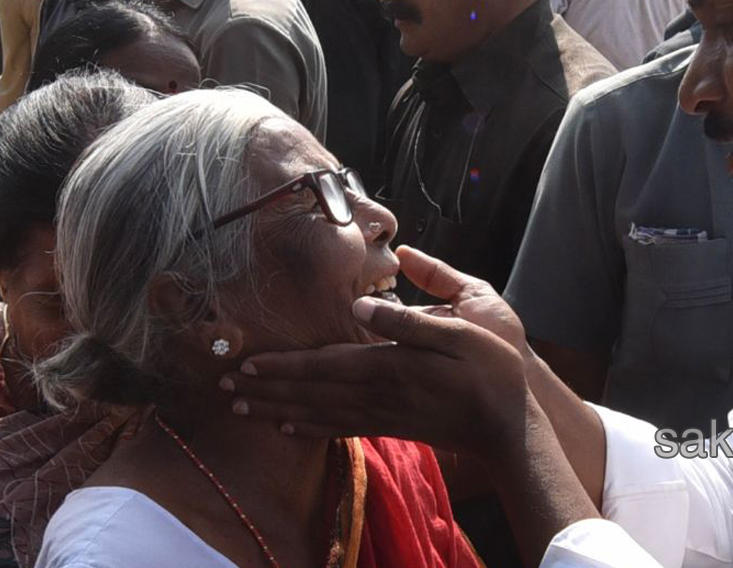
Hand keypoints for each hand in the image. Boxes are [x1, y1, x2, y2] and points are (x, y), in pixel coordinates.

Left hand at [222, 254, 531, 457]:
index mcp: (391, 363)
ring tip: (242, 408)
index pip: (323, 363)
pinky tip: (288, 429)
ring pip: (318, 412)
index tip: (245, 362)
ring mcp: (382, 414)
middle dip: (266, 388)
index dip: (282, 364)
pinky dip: (309, 428)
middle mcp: (378, 392)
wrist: (509, 424)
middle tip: (224, 387)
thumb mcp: (462, 328)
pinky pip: (340, 429)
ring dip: (278, 409)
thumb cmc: (492, 367)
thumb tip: (360, 304)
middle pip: (310, 390)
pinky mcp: (390, 425)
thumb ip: (409, 318)